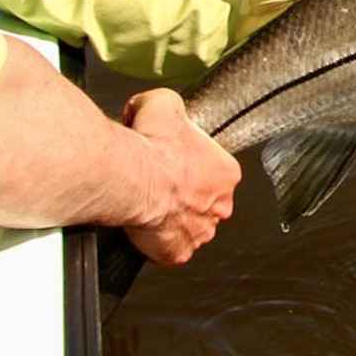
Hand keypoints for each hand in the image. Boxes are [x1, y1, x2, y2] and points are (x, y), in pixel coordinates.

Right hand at [119, 88, 239, 265]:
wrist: (129, 176)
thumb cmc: (152, 145)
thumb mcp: (165, 103)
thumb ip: (170, 105)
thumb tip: (157, 107)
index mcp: (226, 173)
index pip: (216, 169)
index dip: (193, 163)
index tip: (175, 160)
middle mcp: (220, 205)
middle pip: (206, 199)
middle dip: (187, 193)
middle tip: (162, 181)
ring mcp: (200, 232)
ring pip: (190, 225)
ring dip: (174, 216)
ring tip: (151, 202)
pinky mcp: (178, 253)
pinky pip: (171, 248)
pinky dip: (158, 241)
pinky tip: (146, 224)